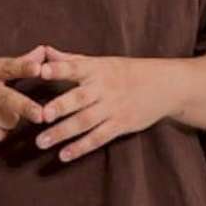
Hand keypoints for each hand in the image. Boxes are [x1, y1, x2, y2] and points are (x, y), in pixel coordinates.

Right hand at [0, 45, 45, 142]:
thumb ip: (19, 62)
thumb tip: (44, 51)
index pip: (9, 66)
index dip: (24, 66)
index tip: (38, 68)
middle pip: (7, 98)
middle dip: (26, 107)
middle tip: (42, 115)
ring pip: (7, 120)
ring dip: (12, 120)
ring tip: (3, 113)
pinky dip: (0, 133)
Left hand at [35, 47, 175, 161]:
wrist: (164, 85)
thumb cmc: (125, 72)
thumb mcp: (100, 62)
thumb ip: (70, 60)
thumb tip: (42, 50)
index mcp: (96, 69)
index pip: (74, 67)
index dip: (58, 69)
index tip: (41, 71)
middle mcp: (103, 88)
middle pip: (79, 98)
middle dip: (60, 106)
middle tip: (41, 115)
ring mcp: (113, 108)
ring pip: (85, 122)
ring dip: (62, 132)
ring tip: (41, 142)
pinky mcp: (121, 124)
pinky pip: (99, 138)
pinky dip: (81, 147)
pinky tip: (64, 155)